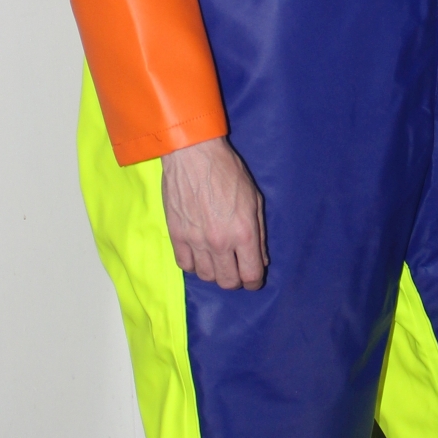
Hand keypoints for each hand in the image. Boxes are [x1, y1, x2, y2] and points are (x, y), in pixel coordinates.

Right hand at [161, 137, 268, 289]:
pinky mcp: (176, 236)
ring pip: (206, 276)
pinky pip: (185, 265)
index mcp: (243, 233)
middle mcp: (220, 243)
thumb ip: (259, 234)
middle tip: (236, 269)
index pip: (251, 275)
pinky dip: (194, 265)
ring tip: (217, 260)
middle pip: (227, 282)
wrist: (193, 155)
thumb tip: (261, 260)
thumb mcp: (254, 200)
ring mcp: (196, 241)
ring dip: (214, 273)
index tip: (253, 278)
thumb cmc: (228, 172)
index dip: (254, 282)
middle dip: (235, 280)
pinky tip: (199, 255)